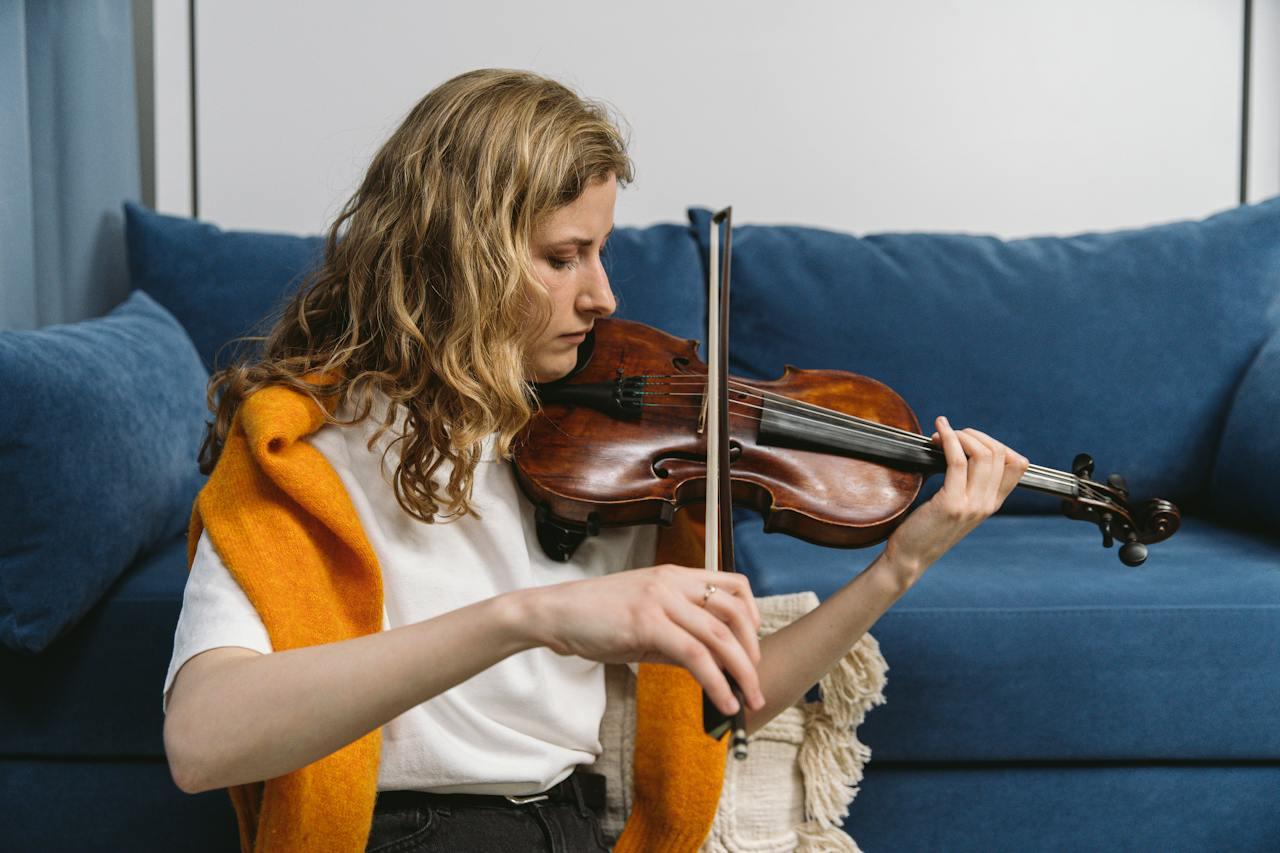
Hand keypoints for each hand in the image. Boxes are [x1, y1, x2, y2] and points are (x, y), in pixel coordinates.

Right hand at [522, 565, 764, 716]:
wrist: (556, 614)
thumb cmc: (596, 618)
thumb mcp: (645, 621)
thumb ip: (678, 638)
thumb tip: (711, 666)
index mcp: (675, 576)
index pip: (733, 586)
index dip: (753, 617)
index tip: (753, 647)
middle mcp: (672, 582)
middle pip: (734, 613)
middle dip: (752, 652)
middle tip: (754, 682)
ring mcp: (660, 600)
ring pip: (719, 636)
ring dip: (742, 672)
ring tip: (749, 700)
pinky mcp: (646, 623)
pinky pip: (694, 655)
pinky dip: (715, 682)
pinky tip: (723, 701)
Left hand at [881, 416, 1028, 584]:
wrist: (911, 557)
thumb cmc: (927, 528)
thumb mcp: (957, 506)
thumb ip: (967, 484)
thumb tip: (963, 448)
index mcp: (992, 503)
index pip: (1017, 464)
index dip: (995, 443)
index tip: (970, 440)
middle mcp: (987, 504)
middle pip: (999, 453)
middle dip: (974, 435)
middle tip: (950, 434)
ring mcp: (972, 505)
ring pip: (983, 454)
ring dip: (961, 435)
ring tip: (941, 434)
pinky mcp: (951, 504)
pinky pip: (957, 461)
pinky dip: (948, 440)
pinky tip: (938, 432)